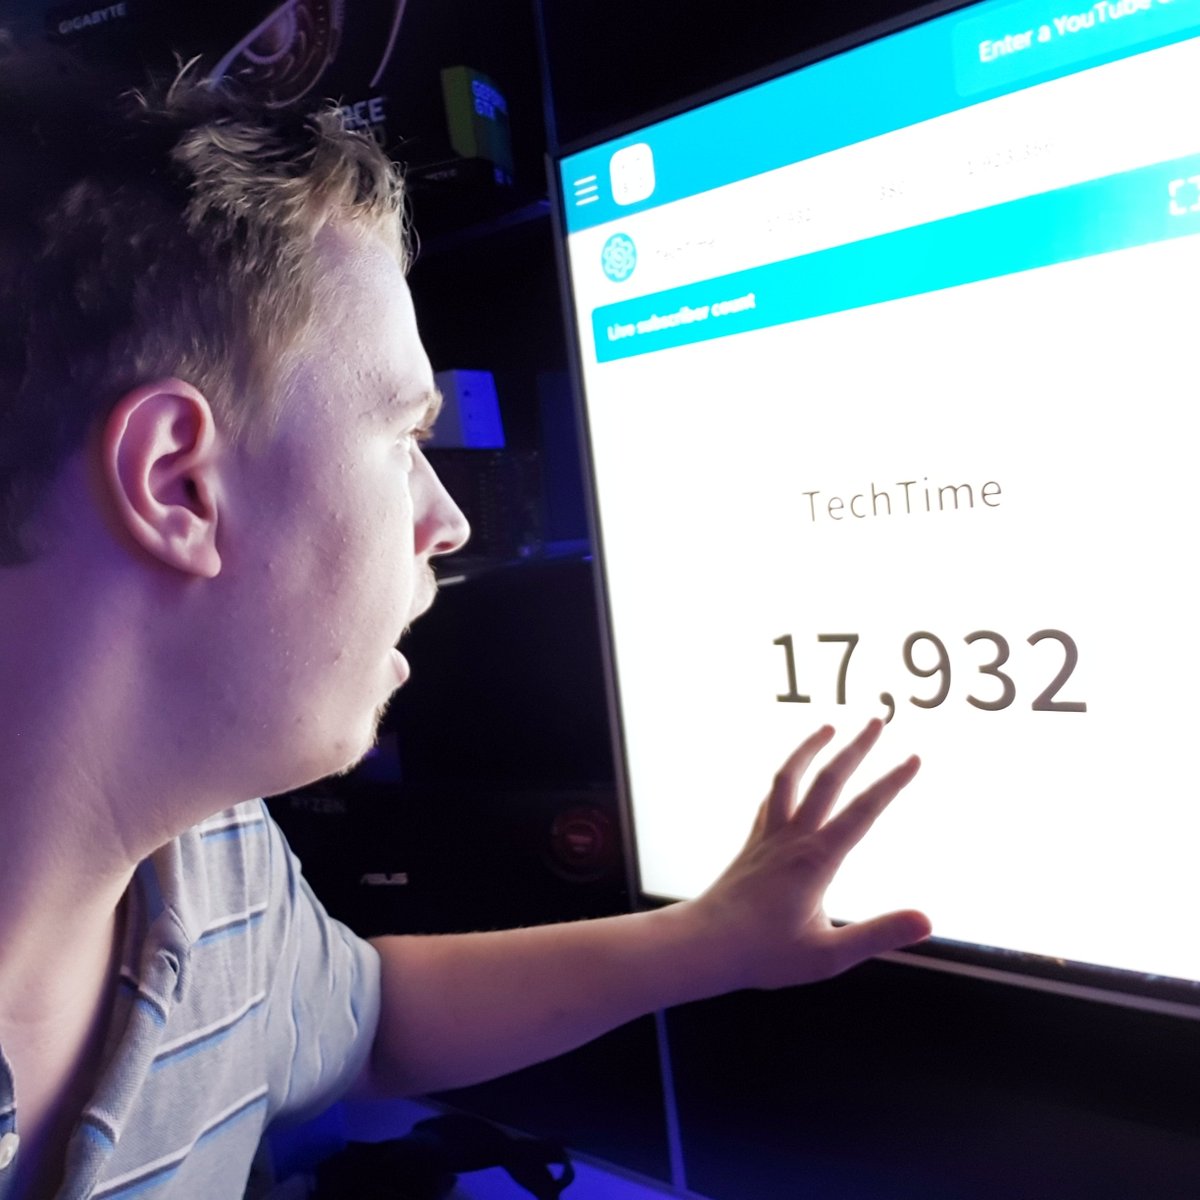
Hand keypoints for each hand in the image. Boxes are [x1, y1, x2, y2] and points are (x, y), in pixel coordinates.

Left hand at [686, 719, 931, 991]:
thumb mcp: (829, 956)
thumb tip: (927, 921)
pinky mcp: (754, 843)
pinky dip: (786, 776)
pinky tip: (790, 774)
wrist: (704, 944)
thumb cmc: (764, 954)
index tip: (914, 756)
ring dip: (810, 748)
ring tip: (828, 727)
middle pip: (827, 779)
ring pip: (789, 777)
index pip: (862, 810)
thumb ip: (878, 934)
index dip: (891, 782)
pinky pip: (771, 797)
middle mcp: (792, 837)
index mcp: (816, 859)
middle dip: (855, 748)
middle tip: (876, 720)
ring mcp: (769, 836)